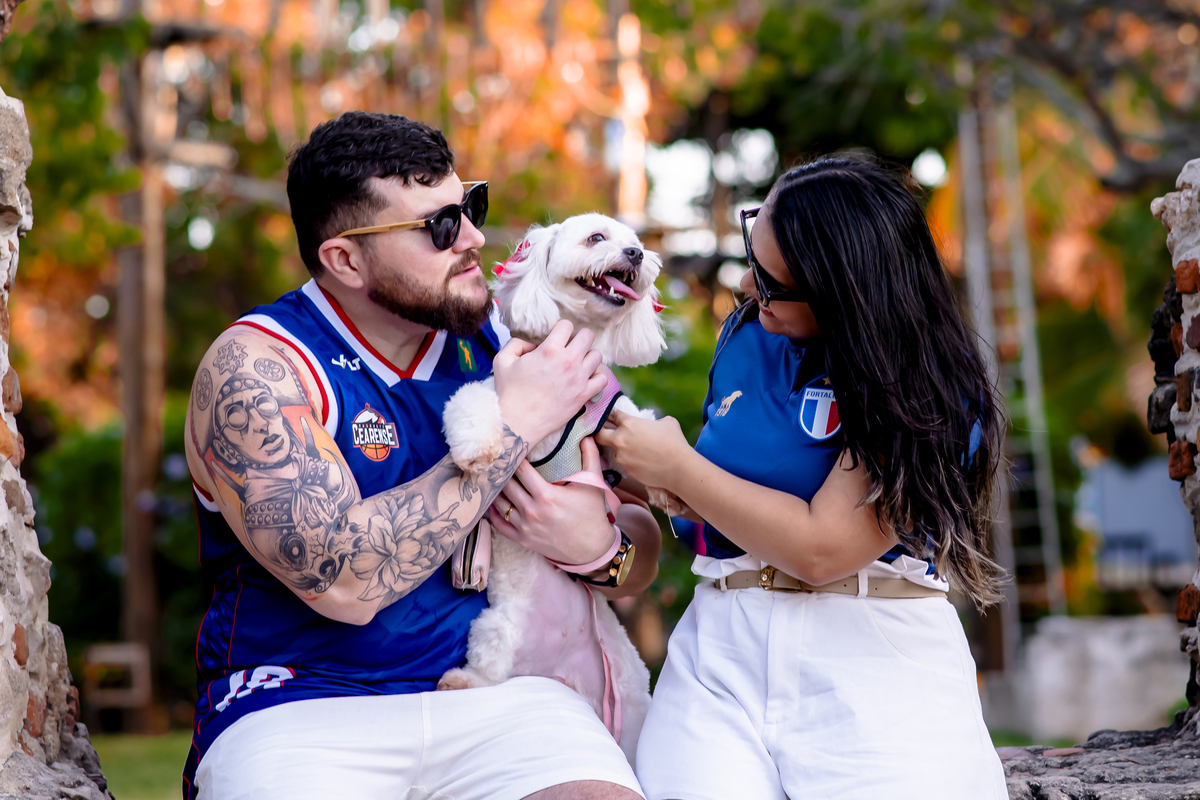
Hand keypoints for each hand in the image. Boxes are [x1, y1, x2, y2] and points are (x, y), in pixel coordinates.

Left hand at [487, 438, 615, 565]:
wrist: (592, 549)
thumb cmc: (592, 515)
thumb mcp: (594, 484)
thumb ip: (590, 457)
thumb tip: (588, 436)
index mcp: (547, 495)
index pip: (522, 470)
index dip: (515, 457)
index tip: (512, 449)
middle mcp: (532, 511)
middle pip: (507, 485)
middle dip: (503, 472)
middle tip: (499, 462)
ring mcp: (525, 527)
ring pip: (500, 504)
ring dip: (496, 491)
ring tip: (494, 479)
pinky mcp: (523, 540)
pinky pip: (500, 524)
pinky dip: (494, 513)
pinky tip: (493, 503)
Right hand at [492, 320, 605, 443]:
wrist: (518, 422)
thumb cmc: (509, 392)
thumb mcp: (502, 360)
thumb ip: (517, 343)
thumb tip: (533, 344)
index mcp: (549, 350)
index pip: (567, 325)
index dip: (561, 329)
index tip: (557, 337)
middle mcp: (568, 361)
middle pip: (588, 336)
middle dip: (579, 338)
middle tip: (570, 347)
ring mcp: (579, 378)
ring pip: (597, 356)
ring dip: (588, 356)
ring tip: (578, 363)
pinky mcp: (584, 395)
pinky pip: (602, 379)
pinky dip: (596, 377)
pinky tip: (585, 378)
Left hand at [595, 409, 691, 492]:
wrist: (679, 467)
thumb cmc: (674, 442)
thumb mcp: (666, 422)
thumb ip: (653, 421)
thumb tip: (652, 425)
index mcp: (629, 423)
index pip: (613, 415)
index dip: (614, 416)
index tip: (614, 418)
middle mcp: (620, 439)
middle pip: (599, 434)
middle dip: (600, 433)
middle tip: (606, 434)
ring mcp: (621, 456)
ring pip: (614, 451)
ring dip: (621, 450)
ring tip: (636, 452)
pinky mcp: (626, 469)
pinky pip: (625, 463)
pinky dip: (630, 461)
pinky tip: (642, 462)